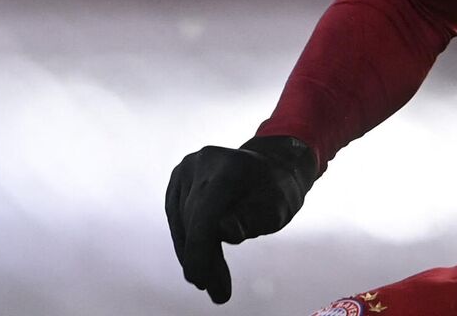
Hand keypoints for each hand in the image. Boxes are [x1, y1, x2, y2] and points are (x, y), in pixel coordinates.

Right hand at [165, 135, 318, 303]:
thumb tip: (225, 231)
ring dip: (195, 254)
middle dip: (204, 259)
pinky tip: (200, 262)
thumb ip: (254, 218)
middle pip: (194, 220)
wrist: (268, 167)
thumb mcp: (278, 207)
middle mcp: (201, 162)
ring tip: (213, 283)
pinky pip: (177, 218)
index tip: (199, 280)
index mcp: (229, 165)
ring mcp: (185, 169)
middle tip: (219, 293)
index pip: (206, 212)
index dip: (200, 249)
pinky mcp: (177, 181)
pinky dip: (188, 241)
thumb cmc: (277, 190)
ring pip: (183, 222)